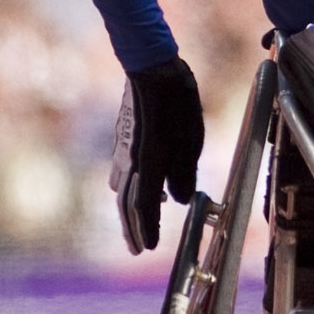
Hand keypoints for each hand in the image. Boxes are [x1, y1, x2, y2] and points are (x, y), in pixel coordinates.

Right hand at [110, 57, 203, 253]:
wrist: (149, 65)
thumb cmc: (176, 99)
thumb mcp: (192, 136)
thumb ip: (185, 171)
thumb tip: (182, 200)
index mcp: (149, 162)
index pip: (145, 205)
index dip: (147, 228)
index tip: (149, 248)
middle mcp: (131, 160)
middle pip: (127, 202)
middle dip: (132, 228)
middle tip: (136, 248)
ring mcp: (123, 149)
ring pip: (121, 188)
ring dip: (128, 209)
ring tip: (137, 223)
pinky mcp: (123, 138)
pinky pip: (122, 171)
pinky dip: (127, 188)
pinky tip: (138, 186)